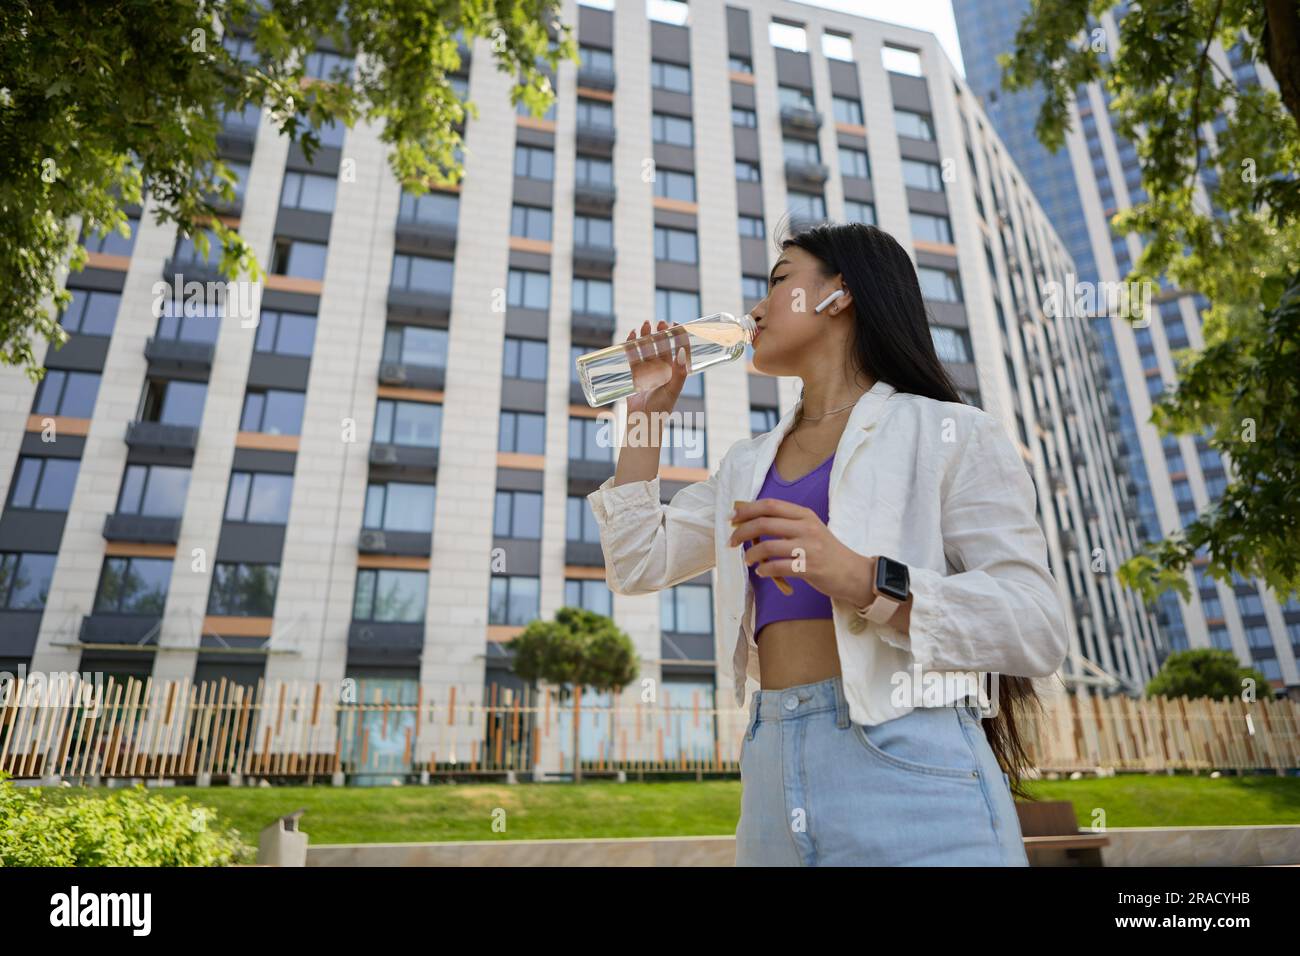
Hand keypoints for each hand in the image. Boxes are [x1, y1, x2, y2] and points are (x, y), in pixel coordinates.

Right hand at [624, 319, 691, 419]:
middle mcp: (661, 369)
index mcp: (674, 372)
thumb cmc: (661, 408)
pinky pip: (632, 356)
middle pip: (661, 346)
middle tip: (659, 322)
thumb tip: (682, 352)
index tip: (677, 324)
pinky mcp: (634, 373)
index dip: (678, 336)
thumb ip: (679, 373)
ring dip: (646, 336)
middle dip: (660, 333)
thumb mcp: (673, 390)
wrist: (642, 421)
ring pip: (646, 348)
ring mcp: (647, 371)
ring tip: (645, 325)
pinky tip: (632, 335)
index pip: (678, 349)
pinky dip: (632, 345)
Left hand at [727, 498, 875, 606]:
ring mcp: (809, 547)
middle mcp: (806, 527)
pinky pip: (778, 567)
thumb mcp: (810, 529)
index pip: (770, 505)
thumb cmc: (826, 551)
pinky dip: (764, 569)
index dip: (747, 509)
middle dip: (742, 531)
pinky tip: (761, 572)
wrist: (853, 573)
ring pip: (768, 545)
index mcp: (805, 515)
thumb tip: (751, 521)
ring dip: (751, 554)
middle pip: (764, 522)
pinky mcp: (810, 567)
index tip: (732, 517)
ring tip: (747, 560)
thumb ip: (786, 524)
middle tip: (731, 541)